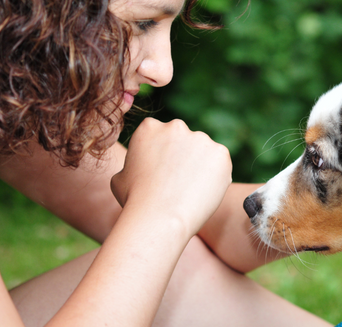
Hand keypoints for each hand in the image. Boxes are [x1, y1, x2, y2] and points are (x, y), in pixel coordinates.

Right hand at [111, 118, 231, 236]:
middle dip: (183, 157)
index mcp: (150, 127)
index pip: (160, 135)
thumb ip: (131, 165)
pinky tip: (204, 191)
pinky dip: (216, 176)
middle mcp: (176, 127)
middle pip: (184, 140)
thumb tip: (134, 167)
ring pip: (204, 152)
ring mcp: (201, 138)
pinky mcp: (220, 153)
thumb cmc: (135, 201)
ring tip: (190, 191)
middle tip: (178, 183)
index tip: (161, 173)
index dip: (162, 155)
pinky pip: (220, 163)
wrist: (160, 217)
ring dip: (200, 166)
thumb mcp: (119, 178)